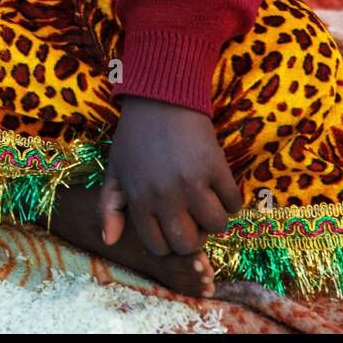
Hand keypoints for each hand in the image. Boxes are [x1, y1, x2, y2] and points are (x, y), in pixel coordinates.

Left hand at [99, 95, 241, 256]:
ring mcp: (193, 182)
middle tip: (193, 218)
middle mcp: (166, 196)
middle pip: (189, 243)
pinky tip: (220, 187)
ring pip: (216, 225)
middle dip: (193, 236)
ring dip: (215, 219)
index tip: (173, 227)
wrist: (160, 96)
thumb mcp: (115, 170)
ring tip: (207, 202)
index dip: (168, 242)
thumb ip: (109, 208)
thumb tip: (109, 241)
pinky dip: (231, 200)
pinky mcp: (216, 166)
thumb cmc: (135, 135)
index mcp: (139, 200)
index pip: (159, 246)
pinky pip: (234, 202)